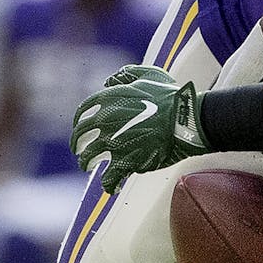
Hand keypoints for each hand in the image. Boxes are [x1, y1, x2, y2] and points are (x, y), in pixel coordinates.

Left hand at [70, 64, 210, 192]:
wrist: (185, 120)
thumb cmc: (171, 98)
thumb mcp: (149, 75)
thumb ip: (127, 75)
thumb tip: (111, 79)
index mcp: (108, 100)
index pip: (82, 112)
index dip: (79, 123)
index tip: (81, 129)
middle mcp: (105, 122)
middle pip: (80, 137)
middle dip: (77, 144)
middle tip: (79, 151)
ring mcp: (113, 143)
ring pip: (89, 158)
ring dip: (86, 163)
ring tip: (87, 166)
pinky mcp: (125, 162)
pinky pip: (109, 178)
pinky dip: (108, 184)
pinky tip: (111, 187)